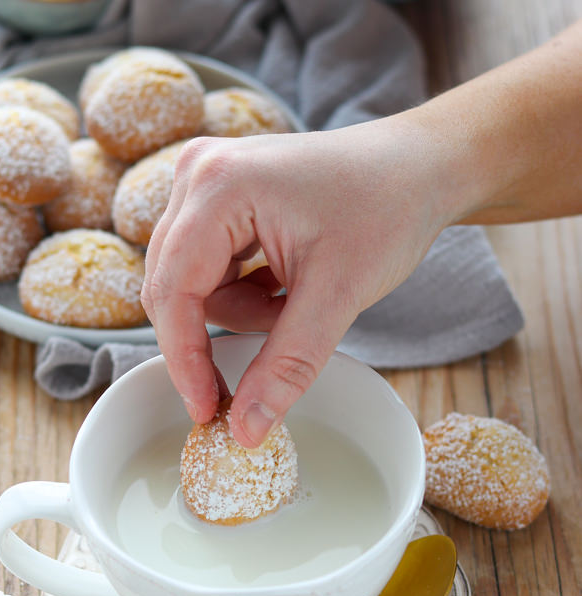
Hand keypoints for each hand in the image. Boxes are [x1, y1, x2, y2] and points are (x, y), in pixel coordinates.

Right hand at [142, 118, 445, 446]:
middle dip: (221, 331)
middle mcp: (199, 173)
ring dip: (243, 311)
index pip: (173, 289)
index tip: (205, 409)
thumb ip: (286, 366)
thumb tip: (244, 430)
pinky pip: (211, 266)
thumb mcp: (337, 295)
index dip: (184, 357)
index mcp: (218, 186)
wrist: (421, 166)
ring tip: (298, 300)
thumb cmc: (388, 209)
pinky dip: (247, 290)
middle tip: (258, 377)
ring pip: (195, 282)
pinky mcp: (220, 194)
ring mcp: (207, 179)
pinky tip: (288, 281)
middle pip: (174, 286)